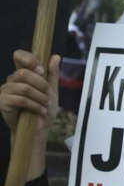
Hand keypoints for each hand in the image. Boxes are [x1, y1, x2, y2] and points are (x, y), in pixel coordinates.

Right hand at [0, 51, 59, 180]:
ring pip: (23, 87)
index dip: (30, 60)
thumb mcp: (52, 91)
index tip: (41, 71)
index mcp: (23, 74)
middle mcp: (12, 80)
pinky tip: (40, 111)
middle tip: (48, 95)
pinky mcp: (3, 102)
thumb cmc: (44, 110)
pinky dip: (34, 105)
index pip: (19, 56)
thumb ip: (52, 74)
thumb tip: (56, 56)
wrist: (39, 130)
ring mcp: (5, 91)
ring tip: (45, 105)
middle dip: (41, 84)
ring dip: (39, 97)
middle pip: (23, 73)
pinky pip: (20, 99)